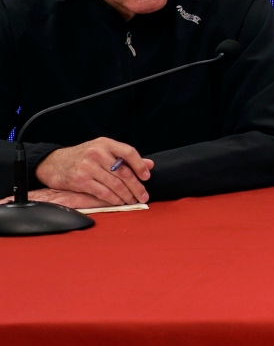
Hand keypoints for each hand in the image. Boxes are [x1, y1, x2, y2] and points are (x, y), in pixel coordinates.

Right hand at [35, 138, 150, 205]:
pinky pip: (102, 192)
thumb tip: (149, 165)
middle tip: (144, 196)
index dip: (140, 165)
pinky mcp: (80, 180)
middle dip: (136, 187)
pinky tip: (119, 202)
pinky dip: (114, 199)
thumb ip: (125, 157)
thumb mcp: (102, 151)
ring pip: (114, 184)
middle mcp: (97, 153)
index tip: (147, 177)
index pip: (128, 152)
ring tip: (133, 200)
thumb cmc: (81, 157)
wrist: (52, 163)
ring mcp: (88, 167)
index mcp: (105, 144)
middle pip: (123, 172)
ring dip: (126, 195)